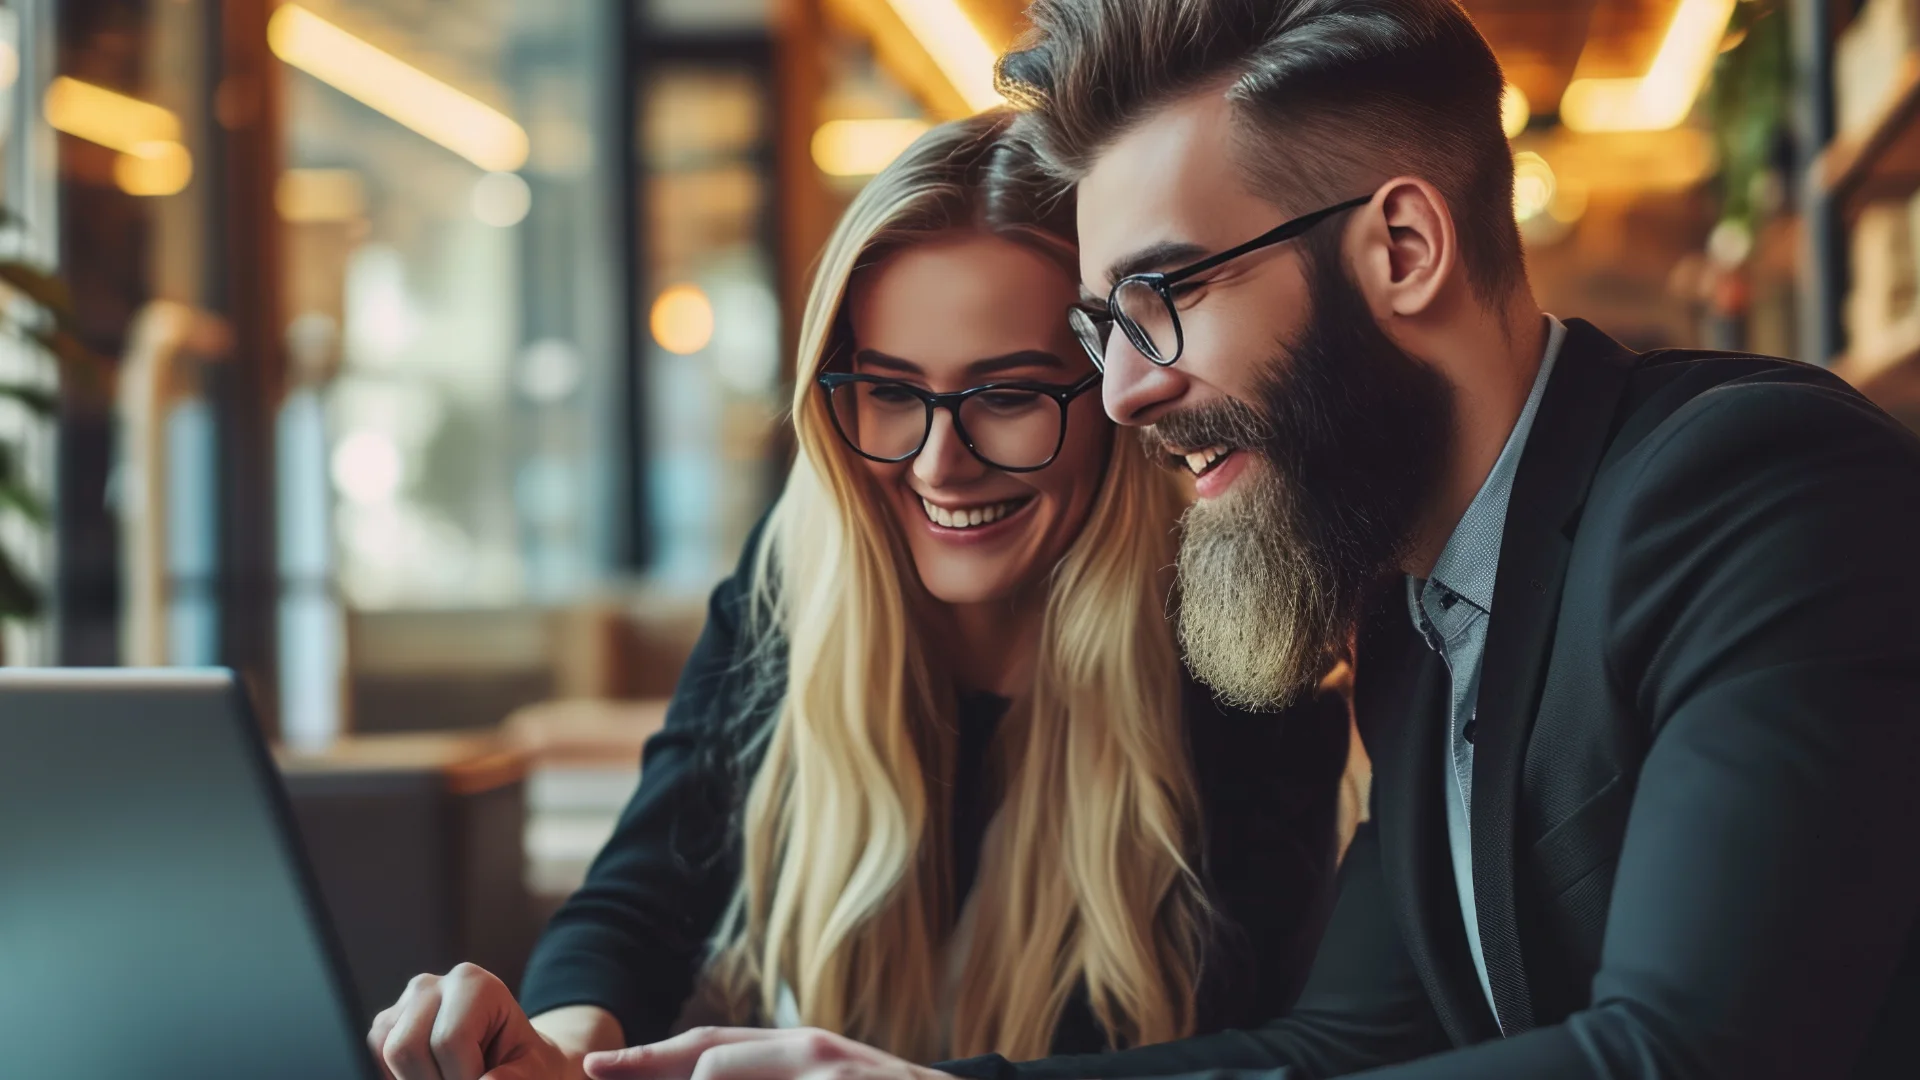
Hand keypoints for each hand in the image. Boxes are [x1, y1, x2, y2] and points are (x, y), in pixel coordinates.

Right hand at [368, 963, 576, 1079]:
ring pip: (388, 1054)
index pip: (449, 1041)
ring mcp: (403, 1004)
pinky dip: (401, 1077)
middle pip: (407, 1047)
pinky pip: (376, 1060)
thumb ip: (514, 1078)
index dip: (463, 1076)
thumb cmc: (522, 1063)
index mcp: (474, 983)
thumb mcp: (534, 1070)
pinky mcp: (386, 1026)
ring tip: (450, 1077)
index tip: (482, 1079)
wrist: (510, 1058)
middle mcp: (431, 985)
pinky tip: (431, 1076)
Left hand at [583, 1027, 946, 1079]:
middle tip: (602, 1076)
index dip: (647, 1057)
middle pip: (708, 1058)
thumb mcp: (824, 1078)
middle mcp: (807, 1052)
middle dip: (650, 1068)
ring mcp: (827, 1073)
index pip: (706, 1046)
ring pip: (722, 1074)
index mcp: (796, 1050)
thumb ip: (768, 1073)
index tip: (594, 1068)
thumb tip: (700, 1075)